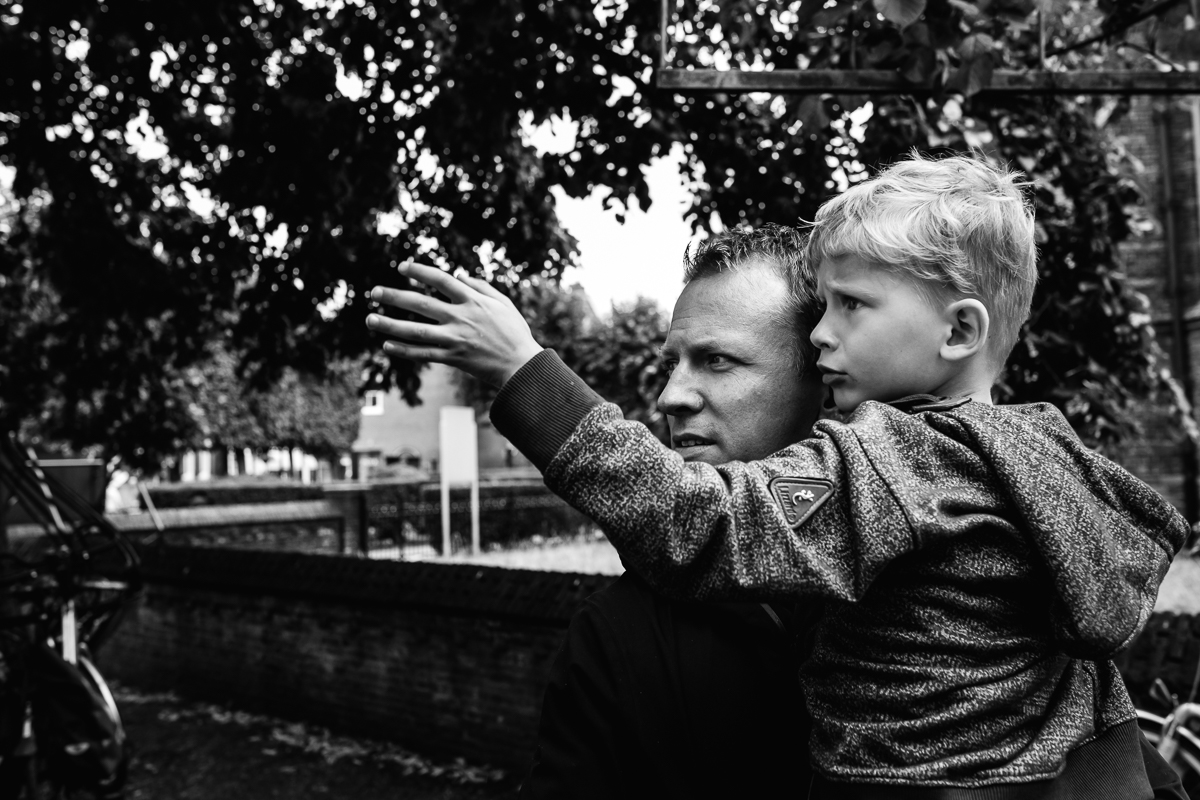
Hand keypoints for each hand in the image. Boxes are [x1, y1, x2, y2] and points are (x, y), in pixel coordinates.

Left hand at [366, 261, 544, 386]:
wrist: (521, 365)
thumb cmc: (514, 332)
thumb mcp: (503, 303)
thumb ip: (481, 286)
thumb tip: (460, 274)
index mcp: (473, 300)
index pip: (441, 280)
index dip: (420, 271)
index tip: (402, 267)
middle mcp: (461, 317)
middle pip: (421, 303)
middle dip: (395, 296)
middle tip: (374, 292)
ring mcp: (456, 339)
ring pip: (417, 330)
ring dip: (391, 324)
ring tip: (370, 319)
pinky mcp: (454, 359)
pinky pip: (424, 354)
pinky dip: (405, 351)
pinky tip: (387, 345)